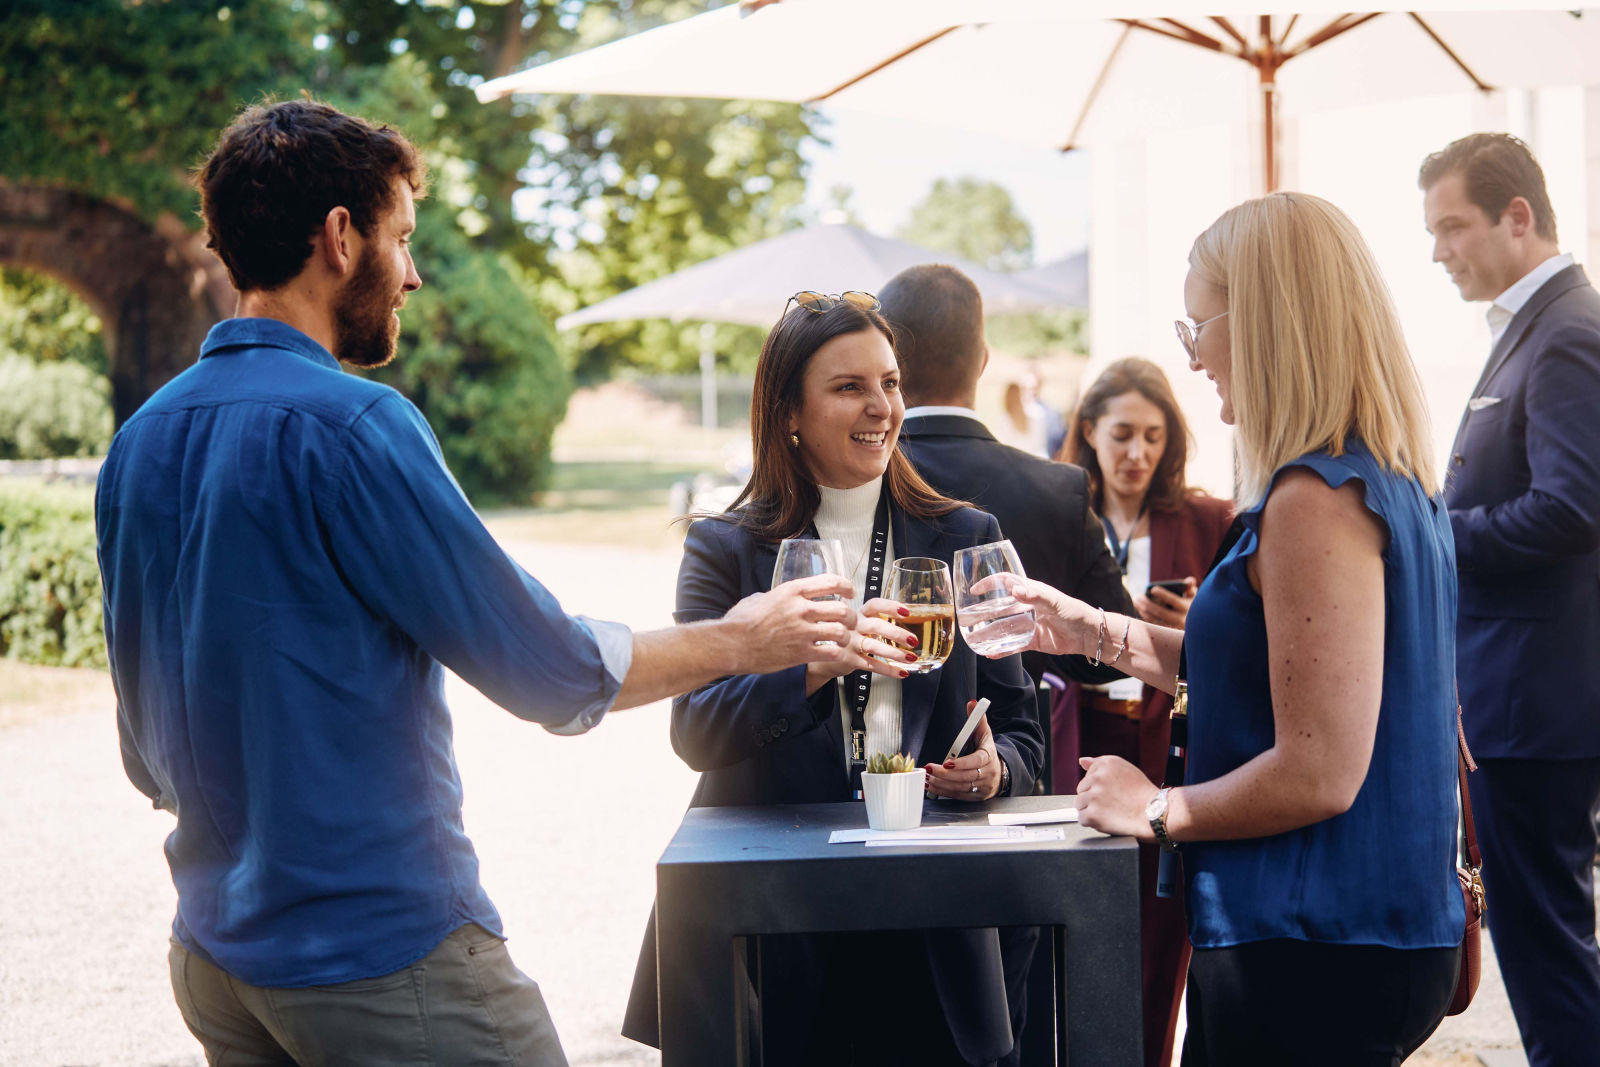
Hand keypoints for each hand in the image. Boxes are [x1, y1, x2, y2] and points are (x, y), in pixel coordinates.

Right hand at [722, 574, 857, 675]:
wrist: (731, 644)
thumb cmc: (740, 621)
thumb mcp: (759, 598)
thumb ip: (776, 596)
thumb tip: (778, 596)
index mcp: (792, 591)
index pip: (831, 582)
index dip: (846, 587)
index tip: (850, 593)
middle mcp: (801, 609)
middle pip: (842, 609)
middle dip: (850, 617)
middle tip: (849, 622)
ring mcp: (802, 632)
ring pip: (841, 632)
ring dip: (845, 637)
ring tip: (842, 640)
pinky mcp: (801, 653)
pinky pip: (832, 653)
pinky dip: (836, 654)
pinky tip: (832, 653)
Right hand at [804, 597, 919, 692]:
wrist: (823, 655)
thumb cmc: (847, 636)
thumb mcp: (856, 622)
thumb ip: (875, 618)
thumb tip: (908, 618)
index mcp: (858, 614)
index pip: (874, 605)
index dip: (890, 607)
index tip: (906, 612)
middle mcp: (853, 626)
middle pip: (875, 625)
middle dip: (896, 633)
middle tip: (913, 640)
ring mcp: (849, 643)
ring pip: (873, 646)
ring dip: (894, 653)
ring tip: (910, 657)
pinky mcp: (848, 660)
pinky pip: (870, 665)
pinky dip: (888, 670)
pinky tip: (901, 672)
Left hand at [925, 705, 1001, 800]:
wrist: (999, 770)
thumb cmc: (986, 750)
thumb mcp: (983, 733)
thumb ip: (977, 718)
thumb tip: (972, 703)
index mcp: (988, 756)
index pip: (976, 761)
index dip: (962, 764)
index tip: (947, 763)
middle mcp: (987, 774)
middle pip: (965, 777)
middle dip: (945, 775)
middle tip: (929, 769)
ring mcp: (982, 787)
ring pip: (960, 788)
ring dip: (941, 784)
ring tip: (927, 777)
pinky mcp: (975, 797)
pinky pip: (958, 796)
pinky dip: (943, 791)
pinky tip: (931, 785)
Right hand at [969, 573, 1097, 658]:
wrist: (1088, 635)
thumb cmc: (1074, 612)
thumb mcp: (1055, 601)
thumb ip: (1034, 595)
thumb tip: (1014, 590)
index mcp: (1030, 591)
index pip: (1005, 583)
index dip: (989, 584)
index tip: (974, 590)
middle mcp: (1025, 607)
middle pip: (999, 608)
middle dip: (982, 613)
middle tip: (967, 619)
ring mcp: (1027, 625)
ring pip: (1003, 629)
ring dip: (988, 633)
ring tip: (973, 639)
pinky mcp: (1031, 641)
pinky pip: (1013, 646)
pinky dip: (1001, 650)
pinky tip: (990, 653)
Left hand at [1075, 755, 1159, 840]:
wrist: (1154, 814)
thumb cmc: (1142, 793)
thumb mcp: (1124, 769)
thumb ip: (1100, 764)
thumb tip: (1082, 761)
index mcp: (1105, 763)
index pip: (1088, 775)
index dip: (1101, 787)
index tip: (1114, 791)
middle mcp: (1097, 777)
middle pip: (1082, 790)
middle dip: (1093, 797)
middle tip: (1113, 803)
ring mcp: (1094, 796)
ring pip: (1080, 804)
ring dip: (1092, 810)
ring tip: (1111, 811)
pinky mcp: (1092, 814)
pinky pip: (1082, 818)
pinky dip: (1092, 822)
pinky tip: (1107, 820)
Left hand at [1136, 577, 1195, 628]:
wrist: (1194, 625)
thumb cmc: (1190, 604)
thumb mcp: (1193, 596)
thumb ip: (1189, 587)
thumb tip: (1190, 580)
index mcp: (1186, 608)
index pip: (1174, 600)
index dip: (1163, 594)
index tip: (1153, 589)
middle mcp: (1180, 619)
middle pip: (1160, 612)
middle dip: (1147, 603)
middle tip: (1138, 596)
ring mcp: (1173, 628)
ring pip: (1155, 620)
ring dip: (1143, 610)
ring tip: (1136, 600)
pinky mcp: (1167, 634)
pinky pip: (1154, 626)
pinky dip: (1145, 617)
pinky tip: (1140, 609)